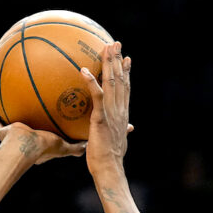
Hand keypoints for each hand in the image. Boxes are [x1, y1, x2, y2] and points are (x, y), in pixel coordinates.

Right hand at [0, 104, 84, 164]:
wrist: (25, 147)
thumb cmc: (44, 147)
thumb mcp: (63, 147)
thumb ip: (75, 147)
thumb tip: (87, 144)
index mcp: (35, 146)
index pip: (38, 137)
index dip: (41, 131)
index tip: (44, 123)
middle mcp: (22, 141)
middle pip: (23, 128)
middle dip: (24, 121)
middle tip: (28, 108)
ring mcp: (10, 137)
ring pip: (6, 125)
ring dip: (7, 116)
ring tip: (9, 101)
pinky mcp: (2, 132)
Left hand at [79, 41, 133, 177]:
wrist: (109, 169)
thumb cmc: (109, 160)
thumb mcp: (117, 142)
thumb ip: (121, 131)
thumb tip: (129, 128)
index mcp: (123, 114)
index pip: (126, 89)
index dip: (127, 73)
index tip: (127, 60)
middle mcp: (120, 110)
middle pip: (121, 80)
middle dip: (118, 60)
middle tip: (116, 44)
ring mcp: (112, 113)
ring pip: (112, 83)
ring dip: (109, 64)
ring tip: (106, 48)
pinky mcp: (101, 118)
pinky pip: (96, 96)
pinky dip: (91, 82)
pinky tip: (84, 70)